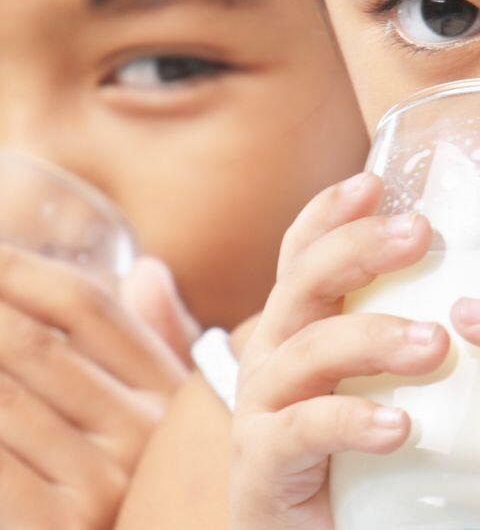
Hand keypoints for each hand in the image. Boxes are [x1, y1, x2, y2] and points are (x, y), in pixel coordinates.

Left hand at [0, 248, 191, 529]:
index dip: (19, 269)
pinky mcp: (58, 528)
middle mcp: (143, 434)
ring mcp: (102, 486)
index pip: (87, 307)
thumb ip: (154, 343)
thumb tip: (146, 271)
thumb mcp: (148, 416)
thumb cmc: (112, 485)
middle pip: (31, 344)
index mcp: (166, 391)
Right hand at [230, 173, 449, 529]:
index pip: (305, 252)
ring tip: (436, 343)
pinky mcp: (264, 466)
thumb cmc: (361, 451)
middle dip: (360, 249)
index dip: (332, 212)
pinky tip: (401, 426)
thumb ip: (420, 333)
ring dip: (375, 337)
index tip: (375, 181)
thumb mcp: (385, 380)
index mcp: (304, 325)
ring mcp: (263, 408)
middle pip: (305, 281)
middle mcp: (276, 354)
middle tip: (421, 234)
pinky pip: (304, 431)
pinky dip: (352, 421)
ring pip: (311, 349)